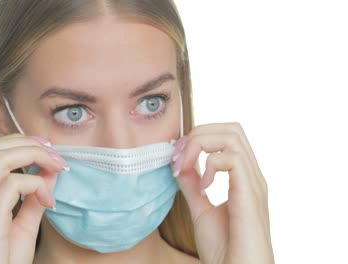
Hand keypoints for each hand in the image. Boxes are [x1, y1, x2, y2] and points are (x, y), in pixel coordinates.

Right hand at [0, 133, 67, 263]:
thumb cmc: (3, 263)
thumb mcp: (23, 226)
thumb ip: (34, 198)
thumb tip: (51, 172)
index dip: (20, 142)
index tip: (48, 150)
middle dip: (29, 143)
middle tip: (56, 156)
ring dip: (34, 156)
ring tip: (56, 167)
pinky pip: (11, 184)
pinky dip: (35, 184)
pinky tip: (49, 201)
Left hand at [171, 122, 273, 262]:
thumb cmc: (225, 249)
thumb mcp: (201, 210)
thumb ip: (192, 185)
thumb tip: (180, 164)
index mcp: (243, 178)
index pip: (227, 136)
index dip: (198, 137)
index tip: (176, 157)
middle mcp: (252, 176)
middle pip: (232, 128)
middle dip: (200, 133)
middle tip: (180, 156)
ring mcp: (254, 183)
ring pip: (232, 136)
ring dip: (201, 144)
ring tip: (185, 167)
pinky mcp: (251, 194)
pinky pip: (232, 159)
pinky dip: (210, 165)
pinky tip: (203, 187)